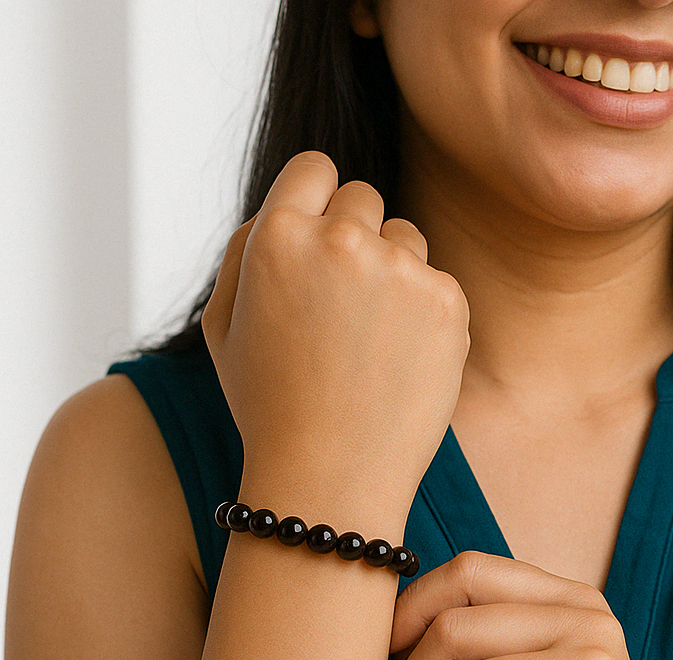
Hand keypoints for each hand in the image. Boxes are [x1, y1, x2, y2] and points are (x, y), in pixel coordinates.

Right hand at [202, 151, 470, 503]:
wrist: (332, 478)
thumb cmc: (271, 406)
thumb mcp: (224, 326)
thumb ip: (248, 247)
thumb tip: (291, 201)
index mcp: (278, 237)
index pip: (314, 167)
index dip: (316, 200)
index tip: (319, 235)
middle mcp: (342, 240)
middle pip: (363, 197)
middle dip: (353, 236)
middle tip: (341, 306)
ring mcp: (401, 270)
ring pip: (406, 238)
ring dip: (391, 272)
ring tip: (368, 342)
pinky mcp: (449, 302)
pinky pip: (437, 281)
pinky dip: (424, 312)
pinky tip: (399, 360)